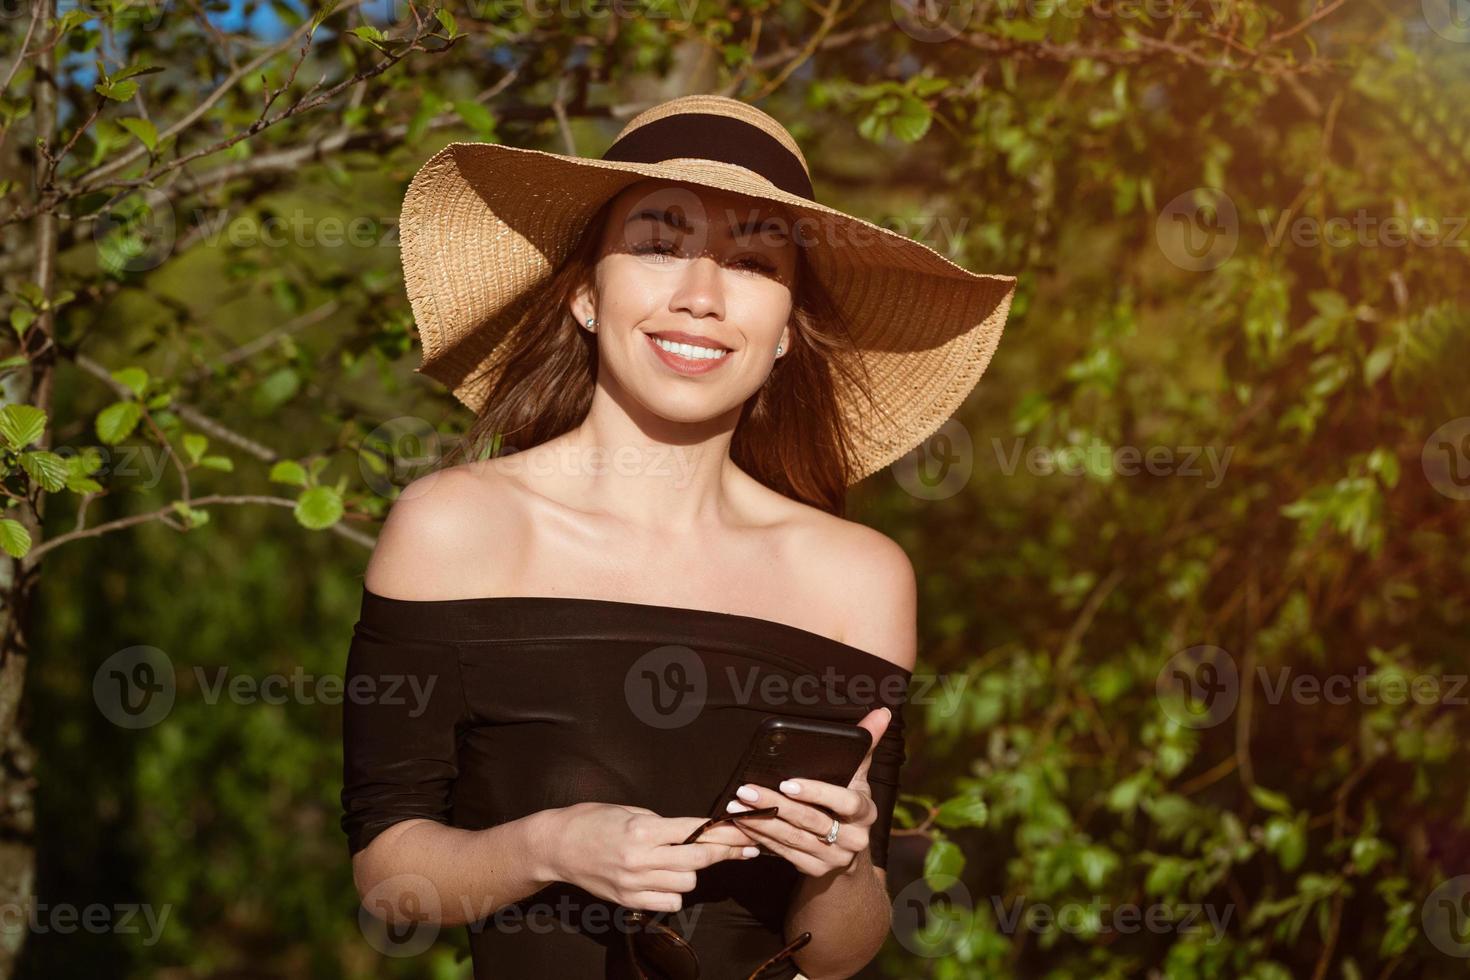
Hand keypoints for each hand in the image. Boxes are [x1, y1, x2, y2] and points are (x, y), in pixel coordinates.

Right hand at [542, 802, 761, 911]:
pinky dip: (675, 893)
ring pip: (687, 884)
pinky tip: (669, 880)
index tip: (746, 830)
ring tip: (688, 859)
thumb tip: (692, 832)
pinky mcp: (629, 901)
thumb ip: (662, 825)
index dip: (725, 831)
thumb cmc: (592, 820)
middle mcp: (641, 859)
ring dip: (694, 871)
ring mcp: (635, 884)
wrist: (557, 846)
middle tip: (747, 846)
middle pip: (698, 860)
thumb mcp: (630, 811)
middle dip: (726, 851)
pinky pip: (669, 903)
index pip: (695, 831)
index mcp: (643, 831)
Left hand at [723, 706, 891, 877]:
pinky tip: (744, 824)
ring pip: (793, 838)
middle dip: (775, 804)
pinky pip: (784, 853)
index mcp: (865, 811)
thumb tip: (882, 712)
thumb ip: (865, 743)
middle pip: (811, 820)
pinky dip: (762, 838)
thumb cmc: (847, 803)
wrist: (846, 851)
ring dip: (762, 821)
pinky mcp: (814, 870)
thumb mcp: (857, 776)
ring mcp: (834, 857)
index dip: (817, 793)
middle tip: (746, 790)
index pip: (845, 802)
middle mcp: (854, 838)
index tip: (787, 783)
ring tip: (737, 805)